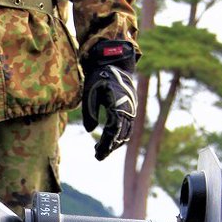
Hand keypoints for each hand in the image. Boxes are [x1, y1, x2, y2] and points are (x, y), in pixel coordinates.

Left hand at [81, 40, 136, 160]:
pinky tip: (108, 142)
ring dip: (114, 143)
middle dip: (109, 147)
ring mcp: (131, 109)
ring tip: (99, 151)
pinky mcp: (131, 110)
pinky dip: (119, 136)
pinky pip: (127, 127)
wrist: (115, 64)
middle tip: (97, 156)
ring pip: (126, 133)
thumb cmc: (100, 77)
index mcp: (118, 104)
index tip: (98, 153)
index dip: (106, 143)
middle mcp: (128, 108)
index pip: (113, 130)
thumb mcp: (90, 91)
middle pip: (121, 135)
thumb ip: (90, 111)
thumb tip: (90, 130)